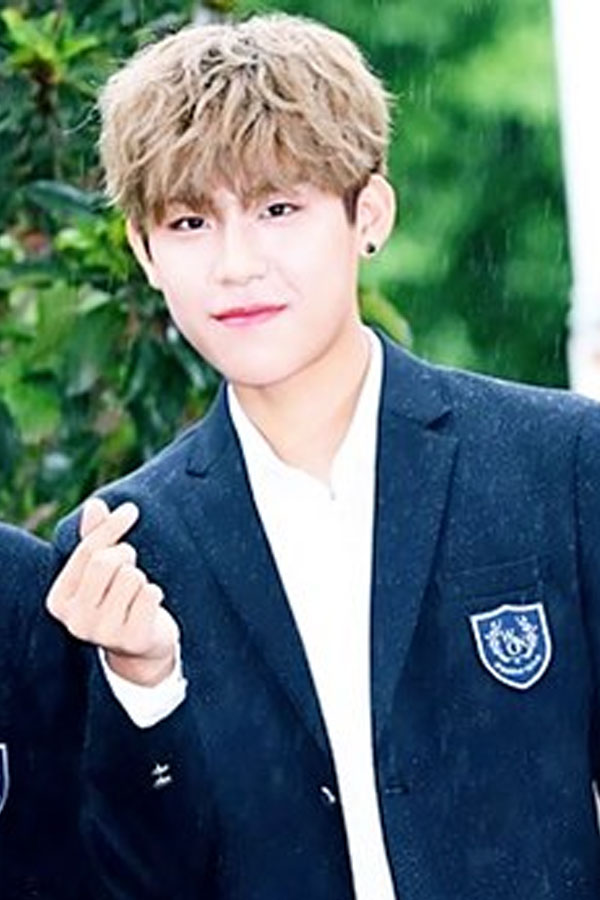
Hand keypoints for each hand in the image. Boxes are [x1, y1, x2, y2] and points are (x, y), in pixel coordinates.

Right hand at [46, 497, 178, 685]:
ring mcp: (103, 634)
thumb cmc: (117, 598)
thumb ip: (95, 538)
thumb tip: (95, 505)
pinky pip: (151, 594)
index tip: (131, 510)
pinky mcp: (133, 640)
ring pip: (131, 577)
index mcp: (59, 601)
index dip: (112, 526)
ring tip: (136, 593)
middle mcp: (75, 621)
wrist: (140, 647)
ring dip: (141, 579)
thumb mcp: (101, 569)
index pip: (88, 550)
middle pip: (106, 562)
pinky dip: (155, 593)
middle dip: (125, 556)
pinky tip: (148, 608)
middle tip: (131, 566)